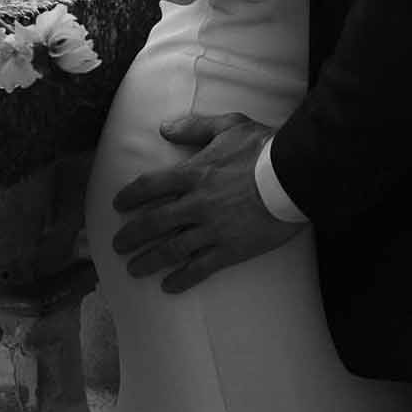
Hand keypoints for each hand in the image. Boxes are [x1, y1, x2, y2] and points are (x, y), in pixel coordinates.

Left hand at [112, 113, 299, 293]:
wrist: (293, 177)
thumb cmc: (263, 148)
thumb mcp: (229, 125)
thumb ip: (194, 127)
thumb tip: (164, 128)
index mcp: (193, 173)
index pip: (150, 186)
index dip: (130, 196)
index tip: (118, 204)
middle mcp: (196, 204)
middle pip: (154, 223)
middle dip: (132, 235)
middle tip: (117, 245)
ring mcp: (212, 229)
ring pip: (172, 249)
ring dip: (149, 260)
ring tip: (134, 269)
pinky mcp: (230, 250)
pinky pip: (200, 268)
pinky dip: (182, 279)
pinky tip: (169, 286)